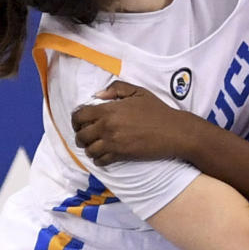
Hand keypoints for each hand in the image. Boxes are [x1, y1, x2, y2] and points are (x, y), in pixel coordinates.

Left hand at [71, 81, 186, 163]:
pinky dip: (98, 158)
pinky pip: (100, 161)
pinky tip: (104, 153)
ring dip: (90, 147)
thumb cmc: (156, 110)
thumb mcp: (137, 91)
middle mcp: (107, 127)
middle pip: (80, 135)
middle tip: (88, 133)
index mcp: (109, 110)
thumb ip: (116, 88)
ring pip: (88, 150)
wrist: (172, 131)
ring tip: (96, 144)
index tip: (81, 121)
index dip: (76, 119)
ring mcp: (113, 143)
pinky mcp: (120, 156)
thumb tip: (98, 95)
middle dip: (81, 135)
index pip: (80, 116)